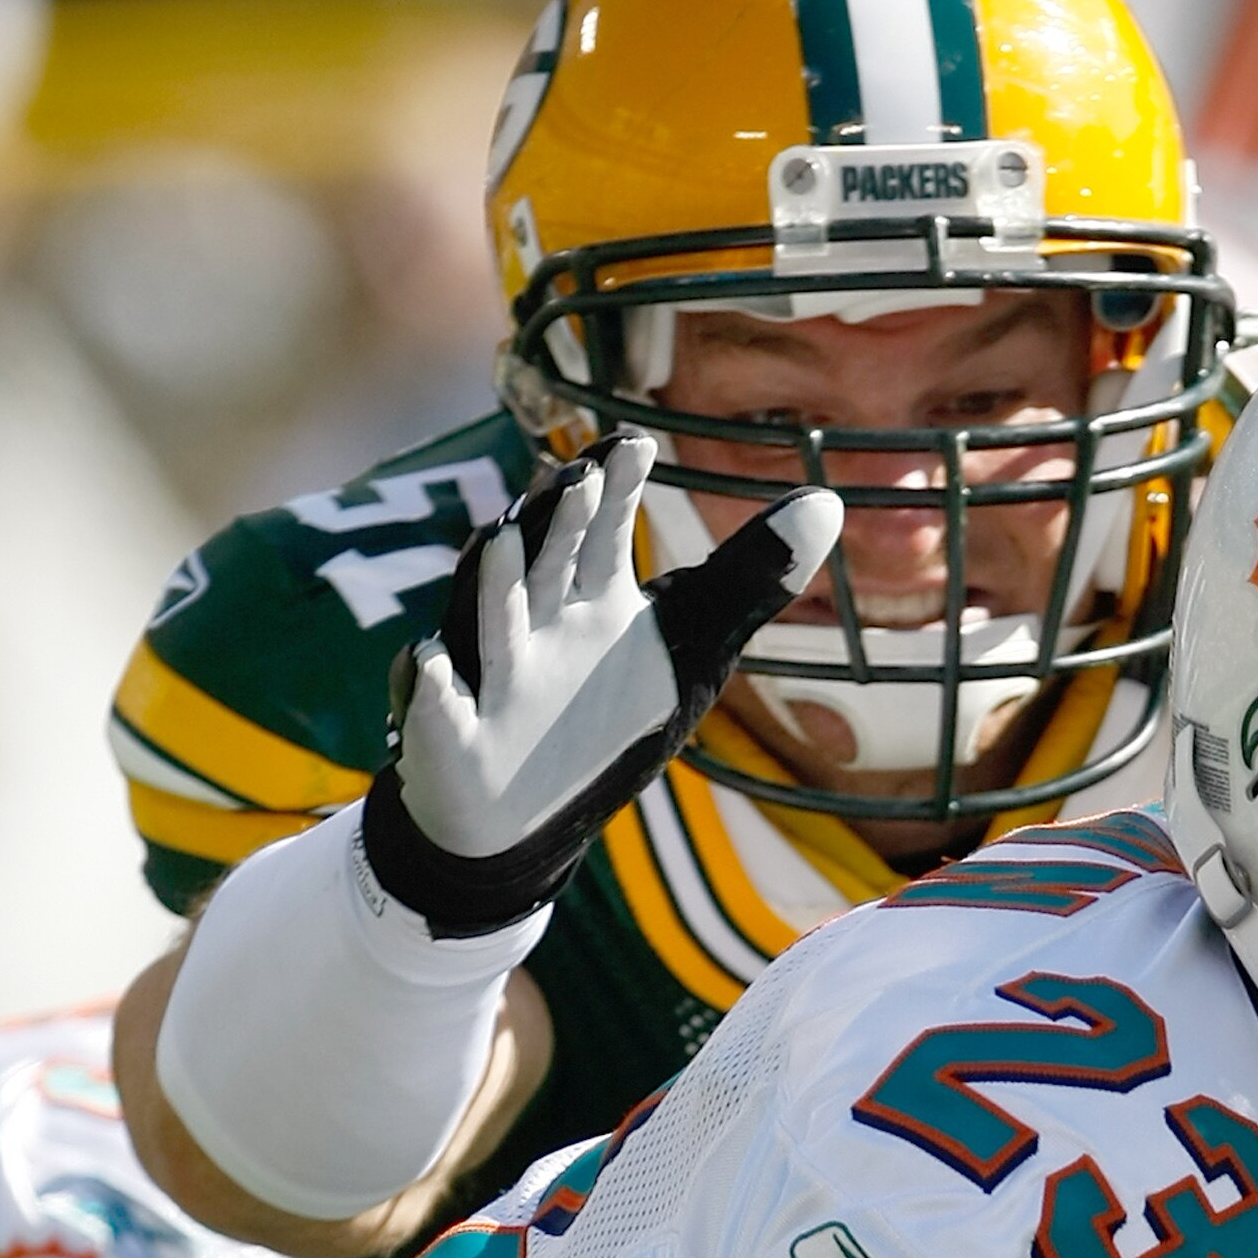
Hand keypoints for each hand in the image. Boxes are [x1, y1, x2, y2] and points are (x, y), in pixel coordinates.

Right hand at [362, 434, 842, 936]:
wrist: (525, 812)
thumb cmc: (607, 717)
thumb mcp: (688, 648)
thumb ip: (748, 578)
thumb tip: (828, 501)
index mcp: (593, 599)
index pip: (605, 533)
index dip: (616, 490)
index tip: (635, 445)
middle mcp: (539, 625)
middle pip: (547, 562)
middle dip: (556, 522)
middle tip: (573, 475)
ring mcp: (493, 679)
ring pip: (490, 623)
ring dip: (494, 585)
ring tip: (501, 538)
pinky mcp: (456, 739)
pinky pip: (439, 711)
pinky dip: (433, 689)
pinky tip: (429, 664)